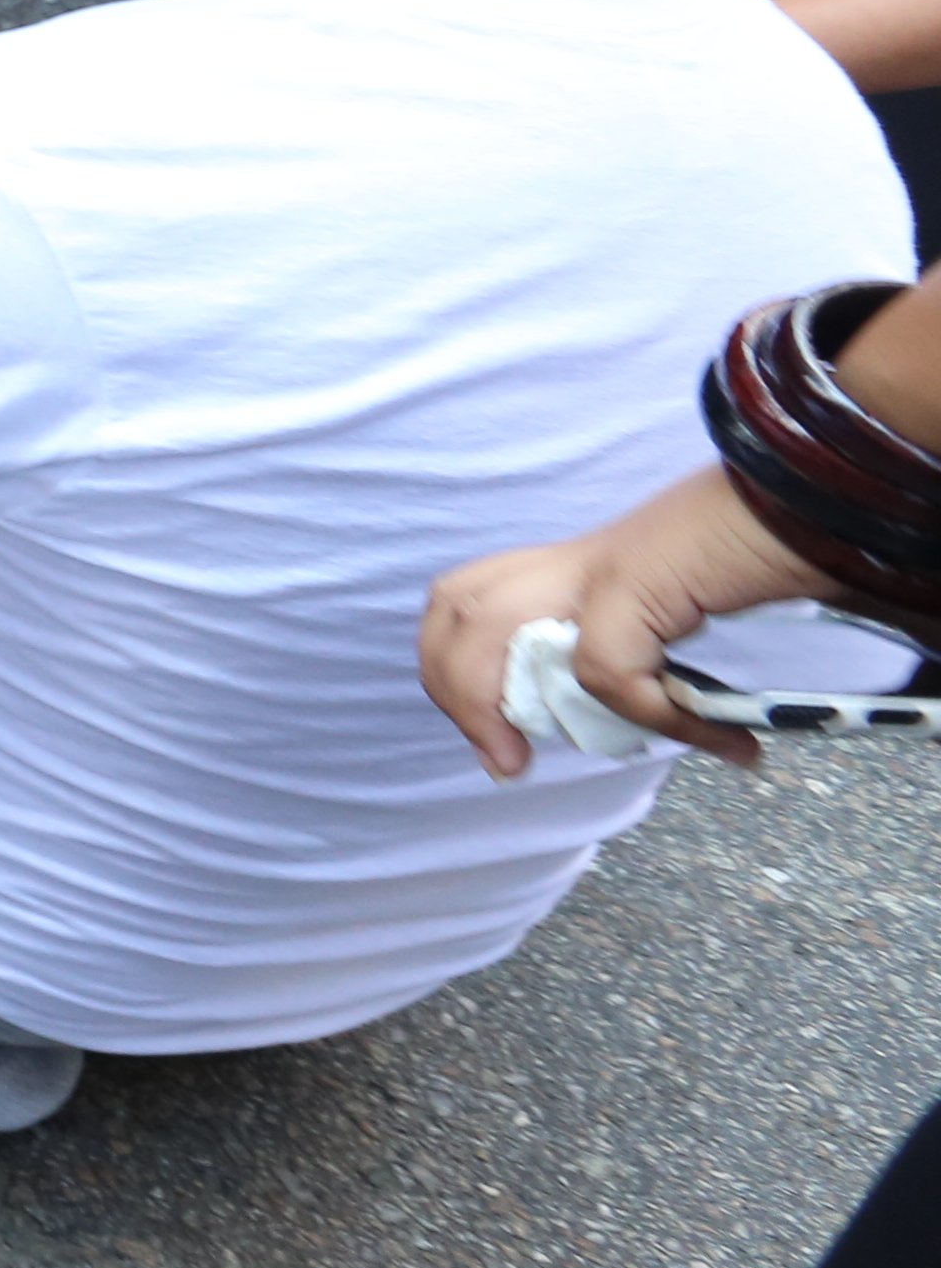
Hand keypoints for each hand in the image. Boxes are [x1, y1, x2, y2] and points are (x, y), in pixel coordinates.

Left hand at [422, 464, 843, 777]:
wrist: (815, 508)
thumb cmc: (763, 560)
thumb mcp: (688, 621)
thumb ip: (660, 666)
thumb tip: (688, 738)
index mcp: (575, 562)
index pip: (468, 597)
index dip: (455, 665)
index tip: (494, 741)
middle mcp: (573, 555)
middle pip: (456, 600)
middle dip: (452, 683)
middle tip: (498, 756)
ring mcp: (599, 561)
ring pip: (484, 618)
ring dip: (488, 699)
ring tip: (516, 759)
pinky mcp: (634, 576)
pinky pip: (607, 667)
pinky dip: (649, 712)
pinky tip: (720, 739)